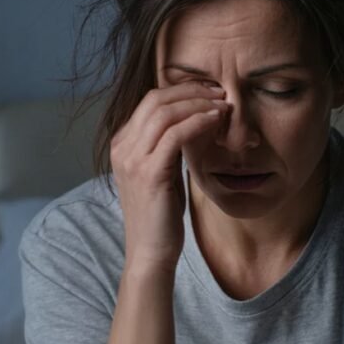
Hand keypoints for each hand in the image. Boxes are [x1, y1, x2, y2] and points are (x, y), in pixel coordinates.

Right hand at [111, 82, 227, 272]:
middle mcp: (122, 148)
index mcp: (122, 145)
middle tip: (219, 92)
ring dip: (198, 104)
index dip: (182, 91)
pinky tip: (215, 121)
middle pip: (155, 100)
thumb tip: (194, 119)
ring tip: (222, 105)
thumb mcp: (162, 172)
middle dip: (191, 91)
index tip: (209, 93)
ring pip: (165, 113)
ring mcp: (132, 160)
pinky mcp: (149, 173)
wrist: (150, 252)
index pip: (150, 102)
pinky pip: (175, 135)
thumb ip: (168, 146)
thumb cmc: (160, 215)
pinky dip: (198, 122)